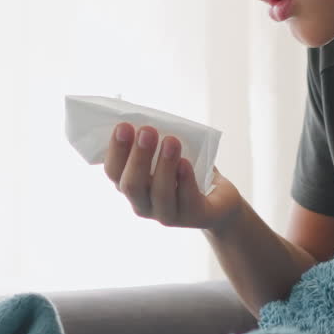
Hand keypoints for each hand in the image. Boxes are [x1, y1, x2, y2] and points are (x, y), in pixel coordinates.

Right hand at [104, 123, 243, 231]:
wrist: (220, 195)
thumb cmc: (187, 168)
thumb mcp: (168, 152)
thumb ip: (156, 140)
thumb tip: (145, 116)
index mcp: (132, 186)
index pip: (114, 172)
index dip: (116, 150)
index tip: (124, 126)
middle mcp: (144, 204)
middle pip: (132, 185)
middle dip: (138, 157)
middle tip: (147, 131)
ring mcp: (167, 214)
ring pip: (160, 194)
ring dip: (164, 165)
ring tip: (171, 141)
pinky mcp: (194, 217)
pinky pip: (187, 200)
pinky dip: (185, 180)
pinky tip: (185, 163)